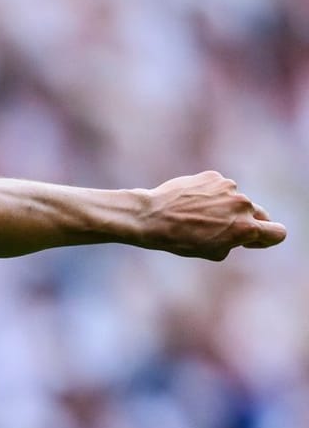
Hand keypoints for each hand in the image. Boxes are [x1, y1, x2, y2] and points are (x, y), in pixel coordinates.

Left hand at [140, 172, 286, 259]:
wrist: (150, 217)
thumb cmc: (178, 240)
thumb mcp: (211, 251)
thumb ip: (234, 241)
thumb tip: (241, 235)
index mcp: (245, 228)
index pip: (277, 233)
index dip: (267, 239)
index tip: (253, 241)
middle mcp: (242, 204)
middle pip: (258, 214)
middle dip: (246, 222)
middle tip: (222, 229)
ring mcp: (229, 188)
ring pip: (235, 200)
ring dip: (224, 207)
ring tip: (196, 215)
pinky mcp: (214, 177)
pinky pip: (219, 188)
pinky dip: (209, 195)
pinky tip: (189, 202)